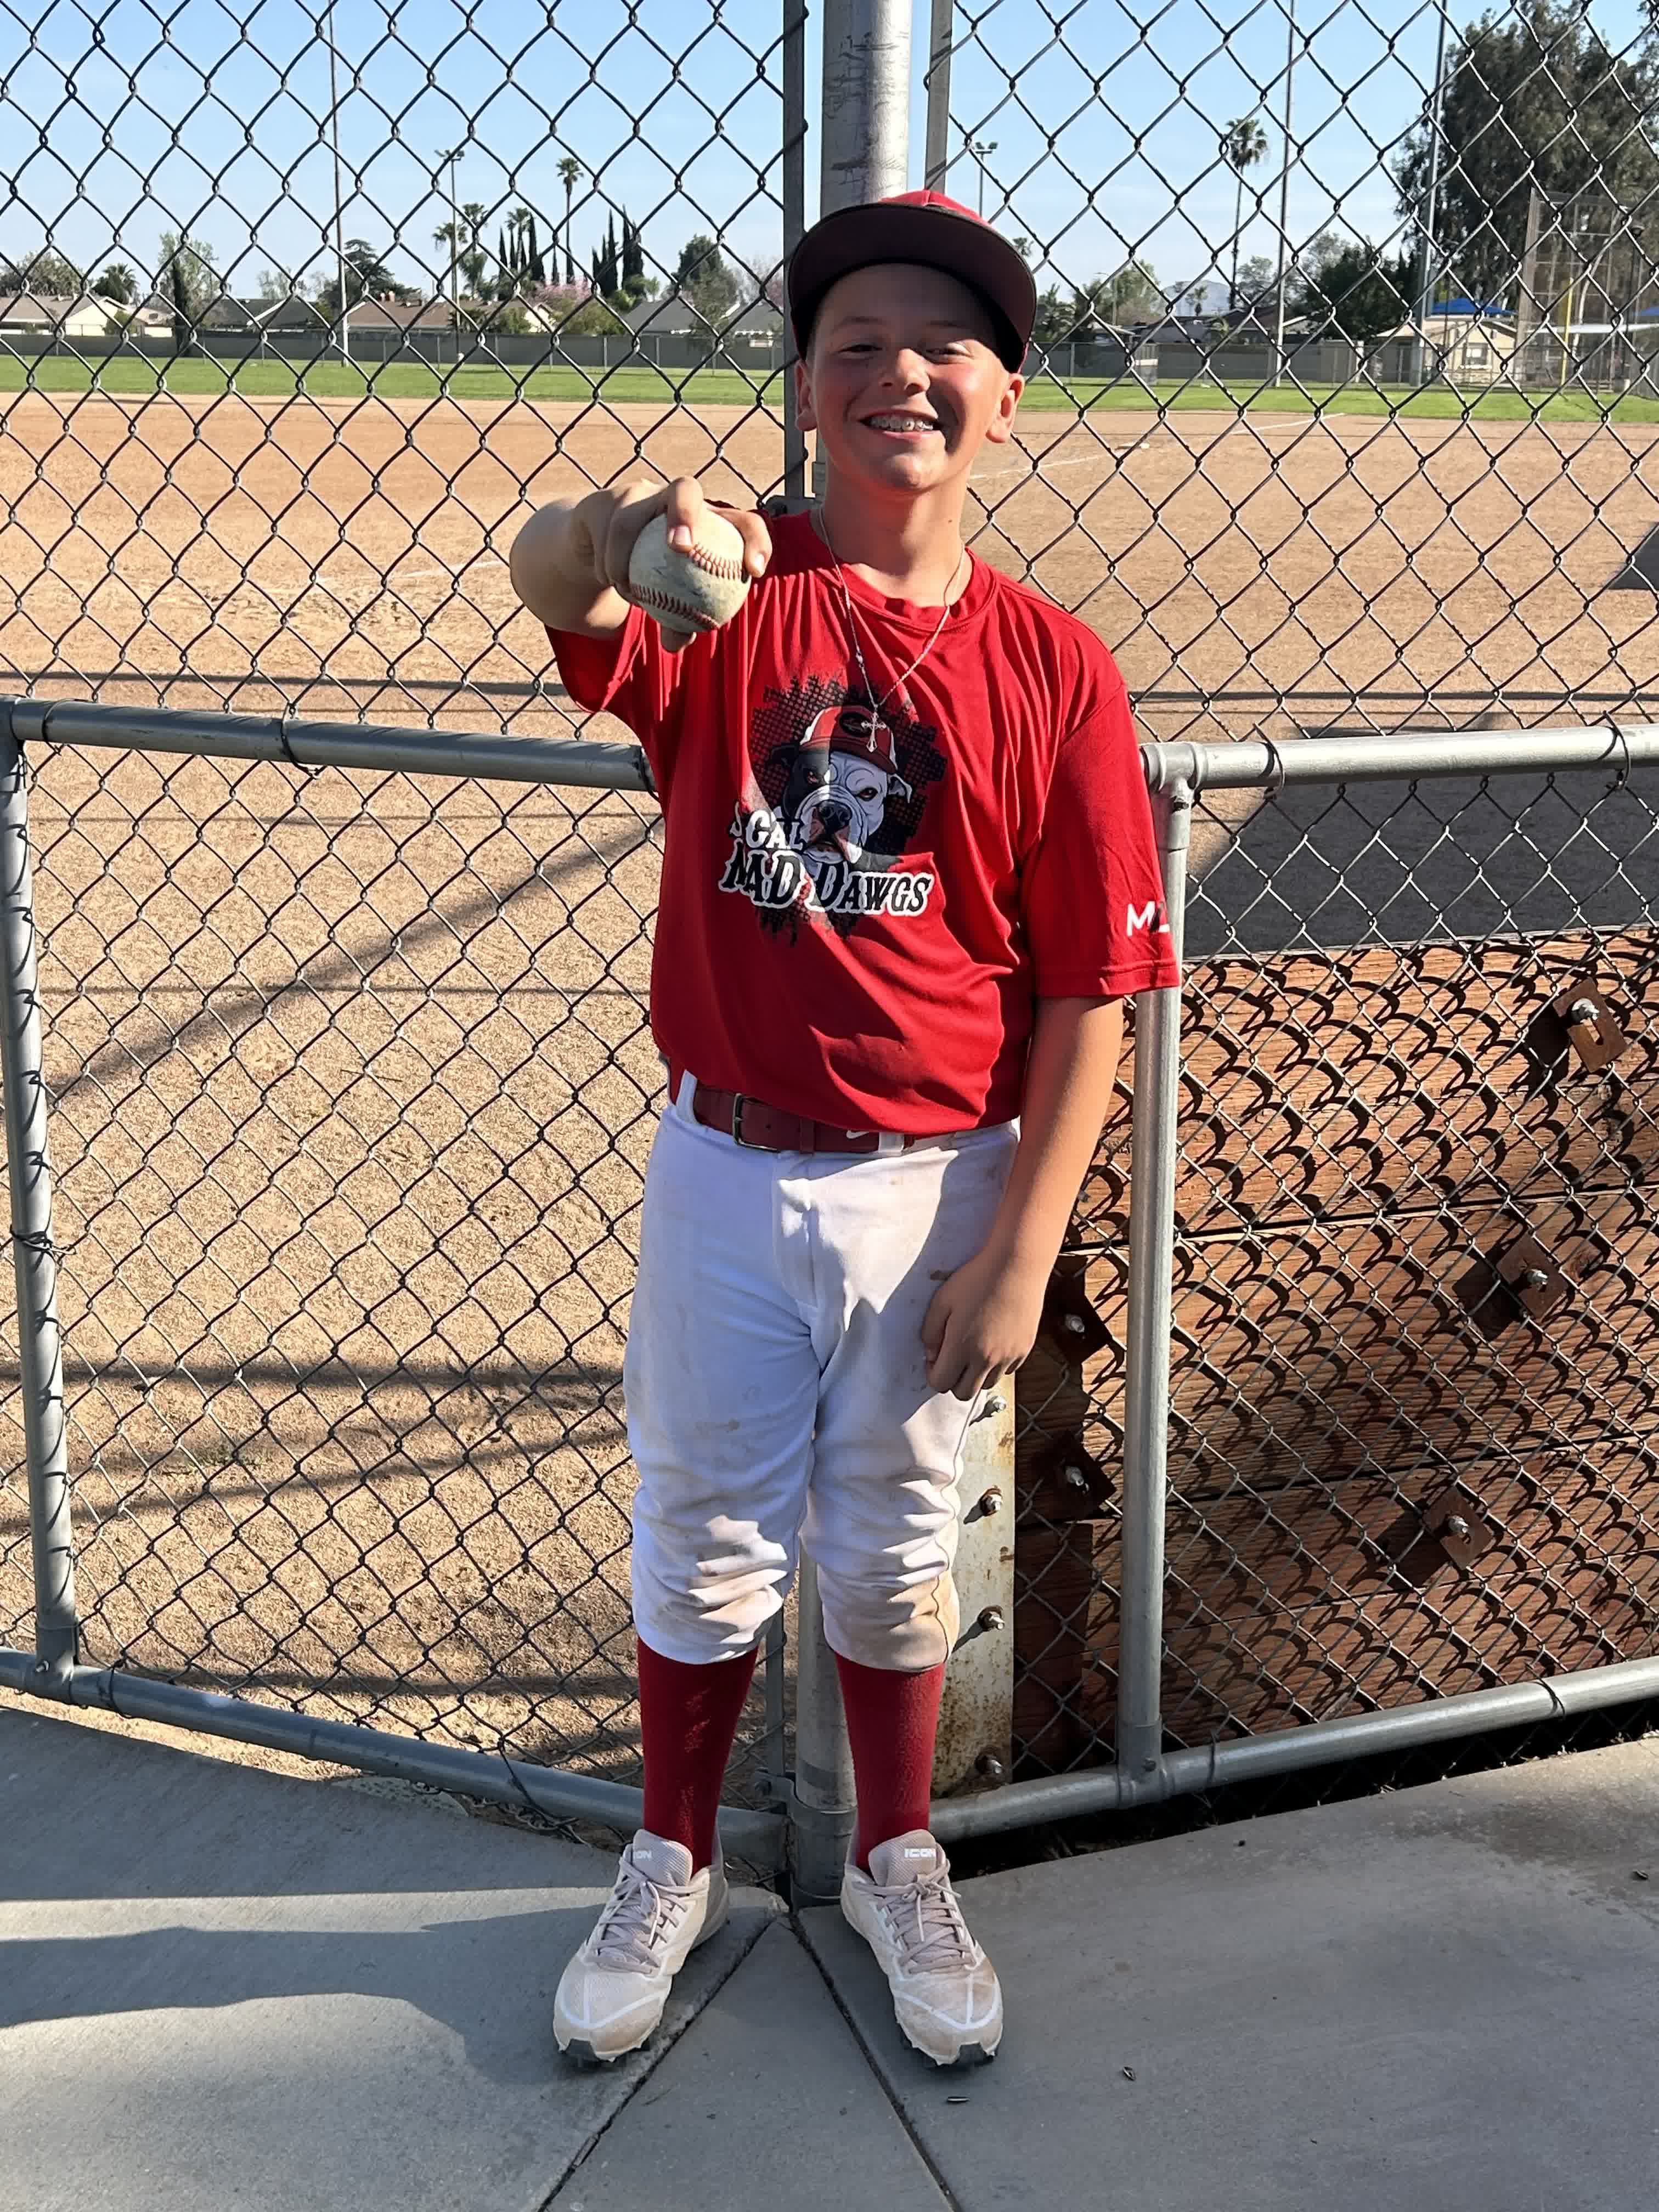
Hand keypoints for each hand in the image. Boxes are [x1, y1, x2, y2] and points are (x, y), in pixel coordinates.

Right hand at [573, 475, 771, 651]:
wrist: (600, 556)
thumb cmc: (650, 582)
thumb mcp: (667, 604)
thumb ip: (677, 623)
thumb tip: (674, 645)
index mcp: (707, 521)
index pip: (741, 522)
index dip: (755, 540)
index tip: (754, 572)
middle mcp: (673, 498)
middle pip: (686, 488)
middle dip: (684, 513)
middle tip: (681, 548)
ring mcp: (638, 494)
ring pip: (629, 520)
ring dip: (624, 560)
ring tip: (630, 592)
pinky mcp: (604, 500)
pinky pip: (604, 531)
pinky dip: (607, 562)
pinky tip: (609, 579)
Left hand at [921, 1244, 1048, 1401]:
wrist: (1017, 1265)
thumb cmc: (977, 1278)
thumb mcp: (942, 1300)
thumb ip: (930, 1331)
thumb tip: (931, 1354)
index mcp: (961, 1347)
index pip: (941, 1383)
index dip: (932, 1374)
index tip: (934, 1359)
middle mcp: (986, 1358)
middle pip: (964, 1393)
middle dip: (953, 1380)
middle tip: (951, 1358)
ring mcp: (1008, 1356)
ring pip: (987, 1385)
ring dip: (976, 1375)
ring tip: (973, 1350)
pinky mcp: (1024, 1350)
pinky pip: (1007, 1371)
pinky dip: (996, 1365)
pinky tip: (992, 1342)